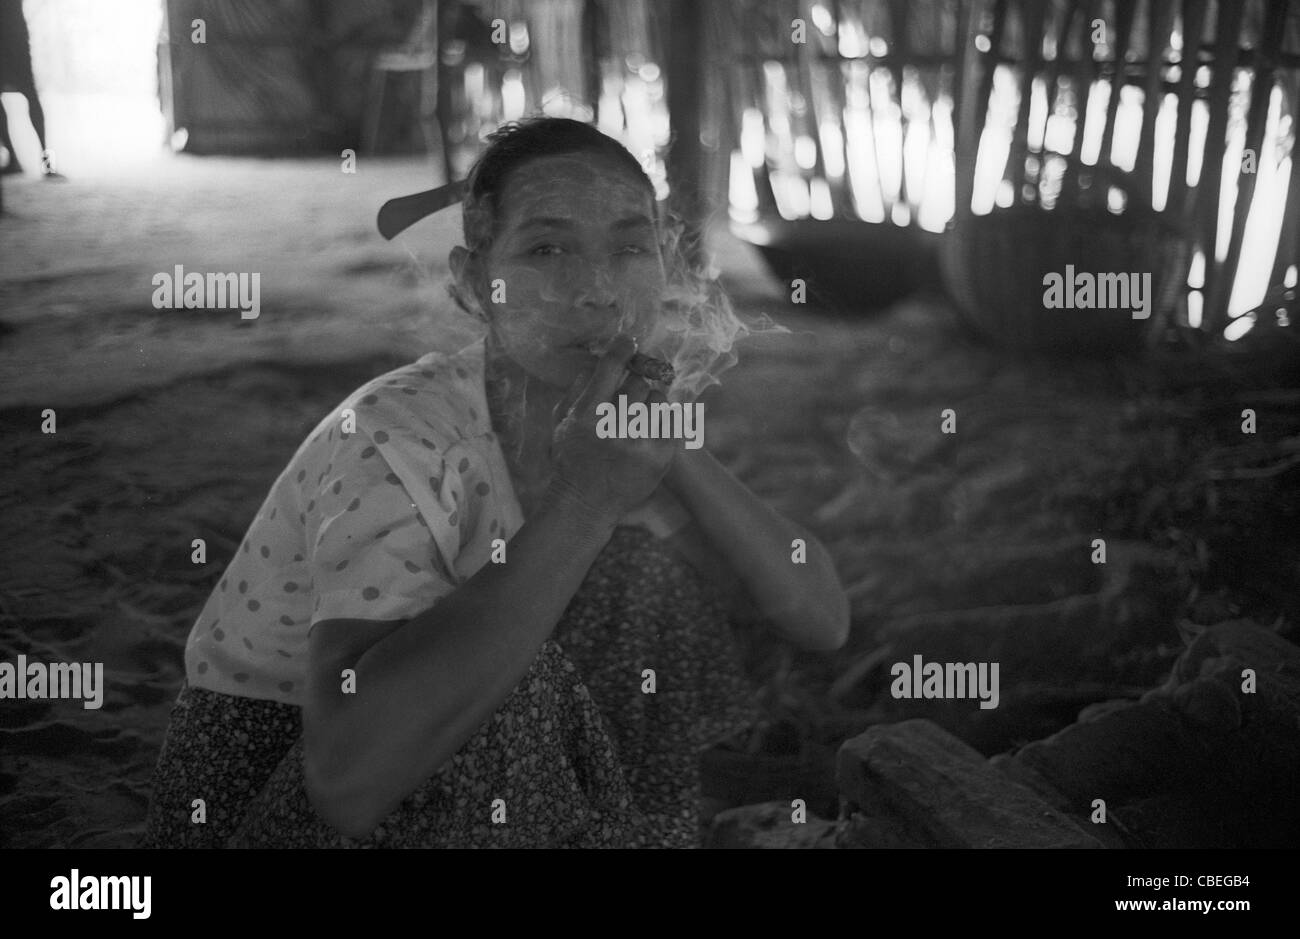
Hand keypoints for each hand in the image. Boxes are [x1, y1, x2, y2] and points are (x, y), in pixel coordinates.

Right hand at [548, 335, 677, 520]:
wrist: (586, 503)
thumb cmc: (572, 459)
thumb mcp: (562, 423)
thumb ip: (577, 389)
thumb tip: (599, 359)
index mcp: (587, 416)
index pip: (610, 368)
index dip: (622, 349)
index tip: (628, 342)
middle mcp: (614, 428)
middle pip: (638, 383)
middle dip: (633, 387)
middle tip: (627, 400)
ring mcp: (640, 444)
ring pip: (658, 399)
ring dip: (648, 405)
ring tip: (636, 421)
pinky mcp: (660, 457)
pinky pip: (672, 420)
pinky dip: (662, 421)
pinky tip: (648, 431)